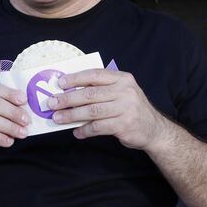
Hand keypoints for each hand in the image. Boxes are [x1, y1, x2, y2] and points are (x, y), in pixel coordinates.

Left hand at [49, 69, 166, 150]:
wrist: (154, 129)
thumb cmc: (131, 109)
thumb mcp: (122, 92)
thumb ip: (102, 89)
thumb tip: (70, 91)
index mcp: (122, 79)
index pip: (95, 74)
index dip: (76, 78)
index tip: (60, 83)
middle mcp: (125, 91)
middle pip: (90, 94)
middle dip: (68, 99)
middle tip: (52, 103)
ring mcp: (126, 108)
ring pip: (92, 111)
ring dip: (72, 115)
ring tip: (58, 118)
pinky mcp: (124, 125)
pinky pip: (98, 127)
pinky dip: (85, 130)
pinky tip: (77, 132)